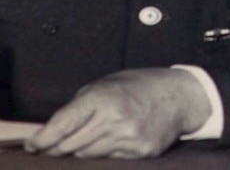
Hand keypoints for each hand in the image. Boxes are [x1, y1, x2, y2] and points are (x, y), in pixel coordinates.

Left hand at [25, 68, 210, 158]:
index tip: (34, 145)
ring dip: (81, 151)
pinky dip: (105, 153)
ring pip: (88, 156)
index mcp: (103, 97)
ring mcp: (130, 138)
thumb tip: (52, 133)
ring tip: (87, 140)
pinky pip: (110, 160)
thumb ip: (79, 107)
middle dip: (57, 148)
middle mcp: (115, 118)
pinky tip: (112, 141)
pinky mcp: (141, 152)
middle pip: (70, 145)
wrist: (179, 95)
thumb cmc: (138, 87)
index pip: (62, 125)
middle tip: (51, 148)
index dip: (43, 139)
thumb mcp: (106, 85)